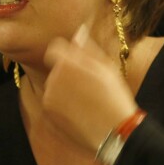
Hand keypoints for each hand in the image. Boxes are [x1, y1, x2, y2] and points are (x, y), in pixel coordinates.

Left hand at [43, 24, 137, 154]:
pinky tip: (80, 112)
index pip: (55, 47)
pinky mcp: (48, 114)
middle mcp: (54, 78)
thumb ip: (87, 48)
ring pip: (54, 85)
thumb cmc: (114, 98)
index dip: (67, 53)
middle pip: (56, 67)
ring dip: (65, 89)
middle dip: (68, 72)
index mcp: (68, 63)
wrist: (114, 132)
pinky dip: (63, 105)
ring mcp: (49, 97)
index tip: (79, 62)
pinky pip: (53, 102)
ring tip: (87, 100)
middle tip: (90, 85)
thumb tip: (78, 32)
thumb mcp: (107, 67)